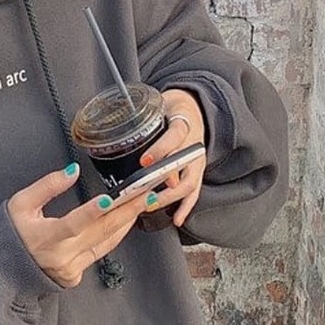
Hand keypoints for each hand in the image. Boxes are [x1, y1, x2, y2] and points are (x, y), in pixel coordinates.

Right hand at [8, 164, 153, 287]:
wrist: (2, 269)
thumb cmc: (11, 233)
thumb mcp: (21, 204)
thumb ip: (47, 186)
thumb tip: (73, 170)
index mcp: (45, 237)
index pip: (73, 223)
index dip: (93, 211)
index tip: (111, 198)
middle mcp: (61, 256)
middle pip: (100, 232)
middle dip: (127, 211)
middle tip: (146, 194)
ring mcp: (70, 269)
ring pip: (105, 244)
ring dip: (126, 223)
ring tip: (142, 203)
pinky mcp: (75, 276)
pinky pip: (99, 253)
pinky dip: (111, 237)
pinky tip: (123, 222)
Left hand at [138, 88, 206, 227]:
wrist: (195, 107)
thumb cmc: (173, 109)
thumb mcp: (160, 106)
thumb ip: (147, 120)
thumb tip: (126, 135)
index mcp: (184, 123)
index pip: (174, 136)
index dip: (160, 150)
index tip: (144, 161)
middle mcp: (194, 144)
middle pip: (183, 167)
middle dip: (164, 183)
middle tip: (144, 193)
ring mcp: (197, 160)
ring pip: (189, 183)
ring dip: (170, 198)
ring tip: (151, 206)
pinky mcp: (198, 171)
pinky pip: (194, 193)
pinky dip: (185, 207)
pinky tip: (177, 219)